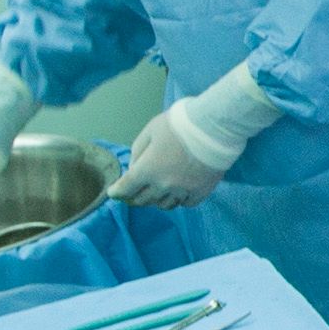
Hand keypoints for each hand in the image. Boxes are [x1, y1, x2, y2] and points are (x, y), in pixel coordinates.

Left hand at [119, 93, 248, 207]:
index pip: (125, 188)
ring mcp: (183, 191)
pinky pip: (185, 204)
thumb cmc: (179, 124)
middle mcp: (163, 185)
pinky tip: (178, 192)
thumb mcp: (150, 130)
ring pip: (164, 205)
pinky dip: (178, 200)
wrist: (215, 127)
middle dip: (134, 197)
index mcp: (147, 170)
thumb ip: (138, 151)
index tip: (113, 192)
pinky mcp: (201, 192)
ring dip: (156, 200)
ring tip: (156, 192)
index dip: (116, 192)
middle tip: (132, 193)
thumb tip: (134, 168)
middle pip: (142, 200)